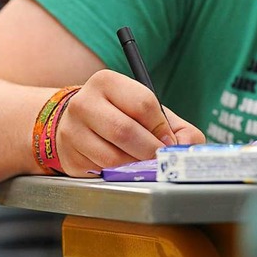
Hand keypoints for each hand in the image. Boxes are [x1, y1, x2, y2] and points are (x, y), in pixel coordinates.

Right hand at [56, 69, 204, 176]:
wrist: (74, 122)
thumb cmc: (118, 115)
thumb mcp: (146, 110)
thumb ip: (176, 127)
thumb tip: (186, 148)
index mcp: (106, 82)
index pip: (143, 104)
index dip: (162, 128)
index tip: (168, 141)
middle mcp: (84, 103)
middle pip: (124, 131)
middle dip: (150, 151)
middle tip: (159, 159)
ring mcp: (72, 131)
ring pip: (112, 158)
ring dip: (134, 166)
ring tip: (139, 162)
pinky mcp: (69, 157)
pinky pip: (101, 172)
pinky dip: (117, 174)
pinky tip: (119, 165)